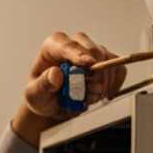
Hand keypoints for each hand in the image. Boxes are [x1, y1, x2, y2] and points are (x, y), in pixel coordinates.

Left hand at [11, 32, 125, 144]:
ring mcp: (90, 54)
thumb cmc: (42, 96)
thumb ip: (43, 85)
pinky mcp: (104, 64)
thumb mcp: (35, 95)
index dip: (79, 53)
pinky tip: (102, 95)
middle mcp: (73, 47)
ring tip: (89, 98)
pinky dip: (113, 84)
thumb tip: (55, 73)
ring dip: (103, 82)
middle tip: (88, 92)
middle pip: (92, 50)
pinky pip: (118, 69)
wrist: (53, 107)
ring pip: (107, 59)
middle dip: (94, 73)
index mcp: (53, 47)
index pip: (68, 45)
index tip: (88, 64)